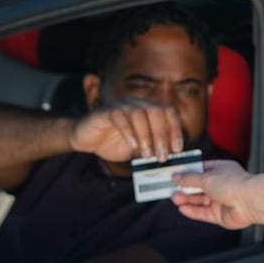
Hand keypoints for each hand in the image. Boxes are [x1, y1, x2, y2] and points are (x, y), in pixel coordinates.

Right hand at [69, 100, 184, 161]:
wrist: (85, 140)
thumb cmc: (113, 143)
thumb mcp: (138, 149)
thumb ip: (152, 150)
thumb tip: (170, 158)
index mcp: (148, 110)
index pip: (169, 112)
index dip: (176, 130)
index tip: (178, 149)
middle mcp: (137, 104)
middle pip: (157, 111)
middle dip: (162, 135)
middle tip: (162, 157)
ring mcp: (121, 105)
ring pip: (139, 113)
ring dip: (146, 136)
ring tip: (147, 155)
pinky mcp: (105, 111)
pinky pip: (119, 116)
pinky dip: (128, 131)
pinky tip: (132, 146)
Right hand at [171, 160, 255, 229]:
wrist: (250, 201)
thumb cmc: (234, 184)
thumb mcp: (206, 177)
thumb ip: (189, 179)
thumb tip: (176, 176)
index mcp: (221, 170)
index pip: (201, 170)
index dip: (187, 173)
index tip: (174, 175)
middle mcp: (221, 184)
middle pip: (199, 187)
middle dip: (185, 188)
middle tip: (170, 189)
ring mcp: (221, 200)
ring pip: (200, 200)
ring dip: (186, 199)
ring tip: (174, 198)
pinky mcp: (220, 214)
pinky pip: (203, 213)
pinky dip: (193, 211)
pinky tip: (182, 209)